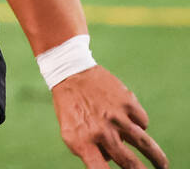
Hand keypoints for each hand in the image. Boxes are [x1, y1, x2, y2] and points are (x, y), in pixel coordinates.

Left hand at [52, 65, 166, 167]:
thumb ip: (89, 150)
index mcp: (82, 141)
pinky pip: (142, 122)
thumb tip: (111, 161)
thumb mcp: (70, 132)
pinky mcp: (128, 102)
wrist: (70, 73)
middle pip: (129, 162)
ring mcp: (116, 117)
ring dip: (157, 158)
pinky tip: (131, 121)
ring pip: (145, 144)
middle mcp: (101, 131)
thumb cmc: (70, 108)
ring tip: (162, 166)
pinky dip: (139, 125)